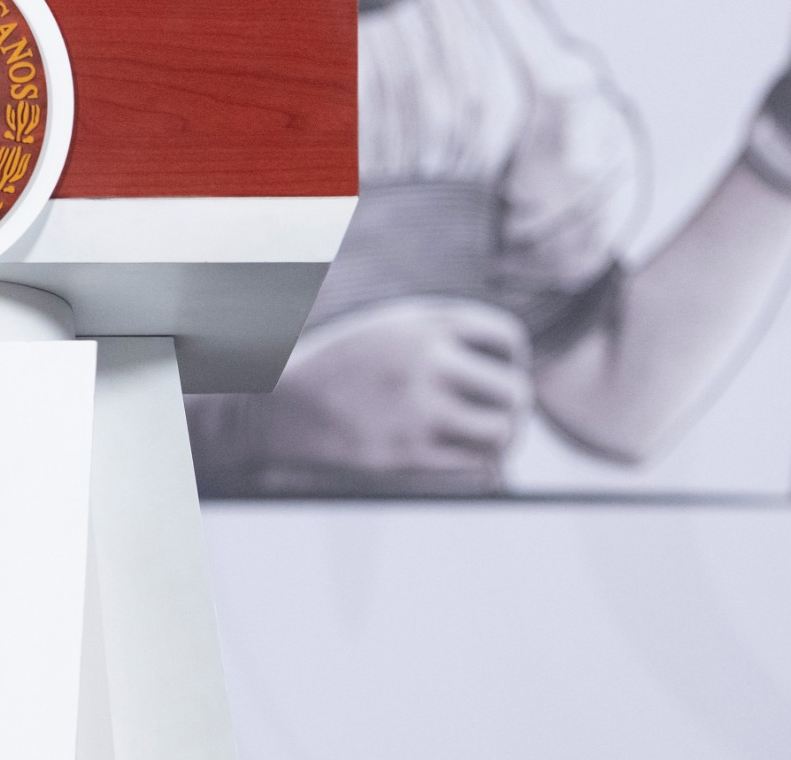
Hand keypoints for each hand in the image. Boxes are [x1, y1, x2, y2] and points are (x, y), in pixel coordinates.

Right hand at [256, 298, 532, 489]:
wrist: (274, 403)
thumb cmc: (341, 367)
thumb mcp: (388, 328)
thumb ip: (444, 335)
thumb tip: (512, 366)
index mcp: (421, 323)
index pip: (508, 338)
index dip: (512, 362)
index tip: (493, 376)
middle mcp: (423, 360)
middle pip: (515, 390)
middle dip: (513, 409)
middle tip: (498, 420)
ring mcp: (415, 408)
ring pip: (502, 431)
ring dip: (501, 442)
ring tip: (485, 444)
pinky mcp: (405, 452)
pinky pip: (475, 465)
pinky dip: (478, 466)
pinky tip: (462, 460)